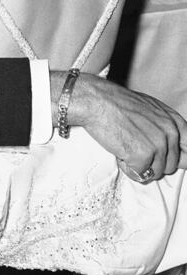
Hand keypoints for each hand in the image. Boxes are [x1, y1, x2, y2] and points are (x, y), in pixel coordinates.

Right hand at [56, 71, 186, 182]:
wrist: (96, 101)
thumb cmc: (117, 103)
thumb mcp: (150, 109)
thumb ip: (165, 127)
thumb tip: (173, 145)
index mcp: (175, 122)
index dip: (181, 158)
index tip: (171, 161)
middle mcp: (171, 133)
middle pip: (171, 165)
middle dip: (154, 162)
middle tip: (137, 150)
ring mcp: (158, 145)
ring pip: (155, 172)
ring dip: (140, 165)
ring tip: (126, 148)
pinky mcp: (142, 155)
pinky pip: (138, 173)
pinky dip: (127, 167)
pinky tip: (119, 152)